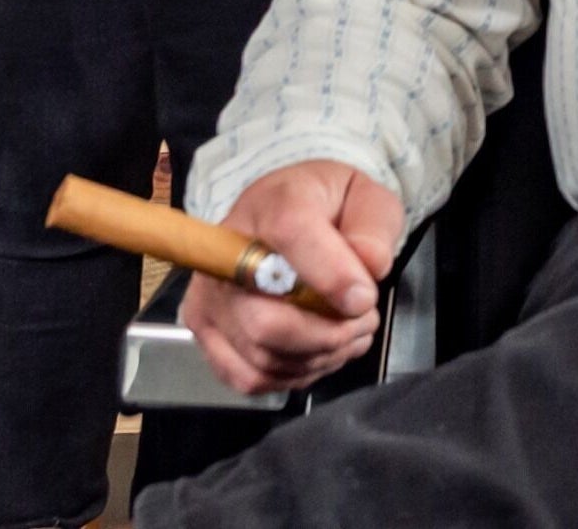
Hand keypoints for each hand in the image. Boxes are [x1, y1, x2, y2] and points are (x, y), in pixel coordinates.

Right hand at [181, 161, 401, 395]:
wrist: (288, 216)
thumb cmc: (330, 209)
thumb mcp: (368, 199)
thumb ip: (373, 228)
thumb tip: (369, 265)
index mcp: (272, 203)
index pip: (290, 235)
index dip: (331, 275)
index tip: (365, 298)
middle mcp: (225, 252)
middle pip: (265, 321)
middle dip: (328, 333)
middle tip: (363, 319)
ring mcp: (209, 297)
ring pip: (263, 355)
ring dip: (319, 355)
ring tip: (350, 332)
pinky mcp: (204, 330)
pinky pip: (251, 377)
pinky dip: (294, 374)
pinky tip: (320, 351)